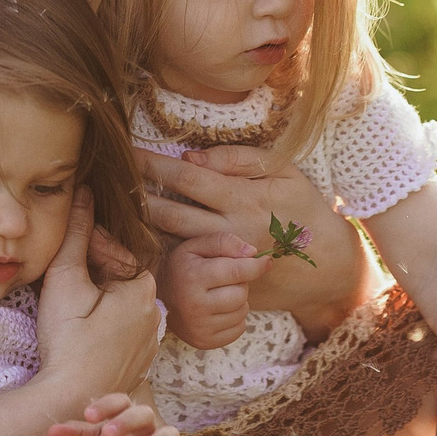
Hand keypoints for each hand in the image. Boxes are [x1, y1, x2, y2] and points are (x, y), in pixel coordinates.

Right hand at [36, 189, 160, 399]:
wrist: (70, 401)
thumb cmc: (68, 341)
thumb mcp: (66, 280)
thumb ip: (76, 234)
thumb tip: (84, 192)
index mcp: (143, 285)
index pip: (111, 247)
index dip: (82, 241)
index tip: (60, 247)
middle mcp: (155, 309)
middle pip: (117, 273)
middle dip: (89, 267)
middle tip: (59, 272)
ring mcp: (148, 338)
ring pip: (119, 301)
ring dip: (95, 294)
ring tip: (66, 300)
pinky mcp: (137, 360)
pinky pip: (120, 327)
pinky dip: (101, 321)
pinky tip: (79, 329)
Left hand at [47, 392, 195, 435]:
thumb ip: (74, 435)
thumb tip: (50, 431)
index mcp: (125, 416)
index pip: (119, 401)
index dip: (106, 405)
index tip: (88, 415)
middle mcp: (147, 427)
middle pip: (143, 413)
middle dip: (128, 421)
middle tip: (109, 432)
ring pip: (168, 434)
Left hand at [136, 146, 369, 328]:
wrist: (329, 268)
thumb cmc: (307, 211)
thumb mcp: (285, 173)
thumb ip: (239, 160)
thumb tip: (192, 159)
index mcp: (242, 200)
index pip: (186, 179)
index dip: (153, 165)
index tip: (127, 153)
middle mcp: (228, 233)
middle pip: (169, 214)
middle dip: (136, 197)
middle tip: (107, 183)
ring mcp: (224, 262)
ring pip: (172, 242)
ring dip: (143, 227)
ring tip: (114, 210)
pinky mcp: (224, 282)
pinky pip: (187, 266)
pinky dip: (162, 253)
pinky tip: (139, 242)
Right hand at [154, 232, 266, 349]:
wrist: (158, 299)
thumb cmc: (182, 267)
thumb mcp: (196, 246)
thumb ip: (224, 242)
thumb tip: (252, 252)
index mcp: (192, 277)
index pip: (236, 271)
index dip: (256, 265)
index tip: (267, 261)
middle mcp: (195, 305)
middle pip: (242, 293)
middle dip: (240, 283)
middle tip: (225, 279)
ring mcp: (199, 327)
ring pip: (242, 311)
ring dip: (238, 300)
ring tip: (219, 294)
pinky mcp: (204, 342)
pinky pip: (239, 329)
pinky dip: (235, 317)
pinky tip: (219, 310)